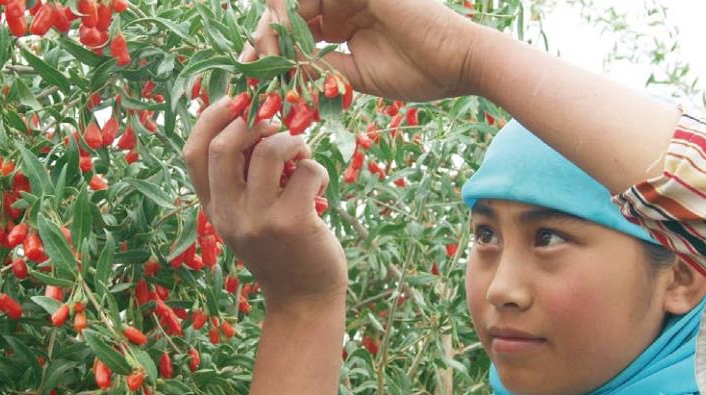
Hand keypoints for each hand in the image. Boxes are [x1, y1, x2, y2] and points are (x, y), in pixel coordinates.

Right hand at [183, 96, 347, 310]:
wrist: (303, 300)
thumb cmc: (281, 250)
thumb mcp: (247, 217)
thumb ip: (241, 179)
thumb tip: (253, 119)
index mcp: (213, 209)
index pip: (192, 153)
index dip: (210, 117)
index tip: (236, 99)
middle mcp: (229, 215)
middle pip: (223, 146)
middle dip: (252, 121)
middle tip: (276, 123)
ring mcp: (260, 221)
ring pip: (269, 150)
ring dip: (291, 141)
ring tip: (302, 155)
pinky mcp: (293, 223)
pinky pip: (306, 171)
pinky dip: (317, 168)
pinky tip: (319, 184)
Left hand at [242, 0, 484, 100]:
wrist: (458, 61)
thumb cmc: (418, 72)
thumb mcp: (354, 76)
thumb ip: (318, 69)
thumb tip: (282, 72)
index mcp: (343, 22)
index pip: (296, 31)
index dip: (269, 51)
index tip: (250, 77)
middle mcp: (341, 2)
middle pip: (287, 14)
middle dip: (263, 40)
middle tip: (248, 66)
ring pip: (294, 3)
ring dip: (273, 28)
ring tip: (263, 54)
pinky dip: (292, 11)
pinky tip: (279, 32)